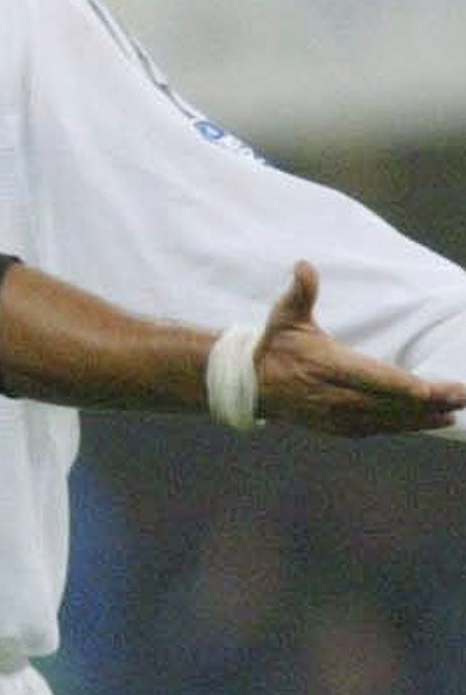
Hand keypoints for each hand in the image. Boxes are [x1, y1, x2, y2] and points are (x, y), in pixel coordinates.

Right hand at [256, 261, 465, 435]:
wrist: (251, 385)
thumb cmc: (276, 345)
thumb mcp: (285, 316)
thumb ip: (300, 292)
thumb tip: (304, 266)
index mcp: (325, 365)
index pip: (369, 377)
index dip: (400, 385)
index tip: (428, 389)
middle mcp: (333, 395)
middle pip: (388, 402)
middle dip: (428, 401)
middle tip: (462, 397)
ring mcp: (336, 415)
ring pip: (388, 419)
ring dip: (423, 417)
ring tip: (454, 410)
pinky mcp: (340, 427)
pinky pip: (380, 428)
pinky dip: (407, 425)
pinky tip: (431, 420)